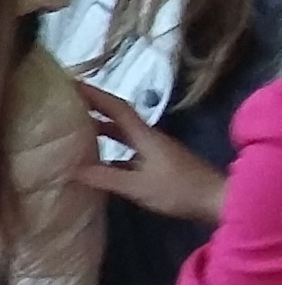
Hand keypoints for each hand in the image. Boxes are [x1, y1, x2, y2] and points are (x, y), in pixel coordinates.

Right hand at [76, 83, 225, 224]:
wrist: (218, 201)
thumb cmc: (179, 190)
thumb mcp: (138, 186)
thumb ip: (104, 177)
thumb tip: (70, 168)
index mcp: (145, 136)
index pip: (116, 108)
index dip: (95, 95)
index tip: (72, 84)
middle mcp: (149, 138)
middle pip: (118, 117)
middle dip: (94, 109)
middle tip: (67, 106)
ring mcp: (155, 151)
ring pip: (123, 135)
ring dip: (101, 130)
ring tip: (75, 132)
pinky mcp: (158, 164)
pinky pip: (128, 151)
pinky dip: (110, 152)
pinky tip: (97, 163)